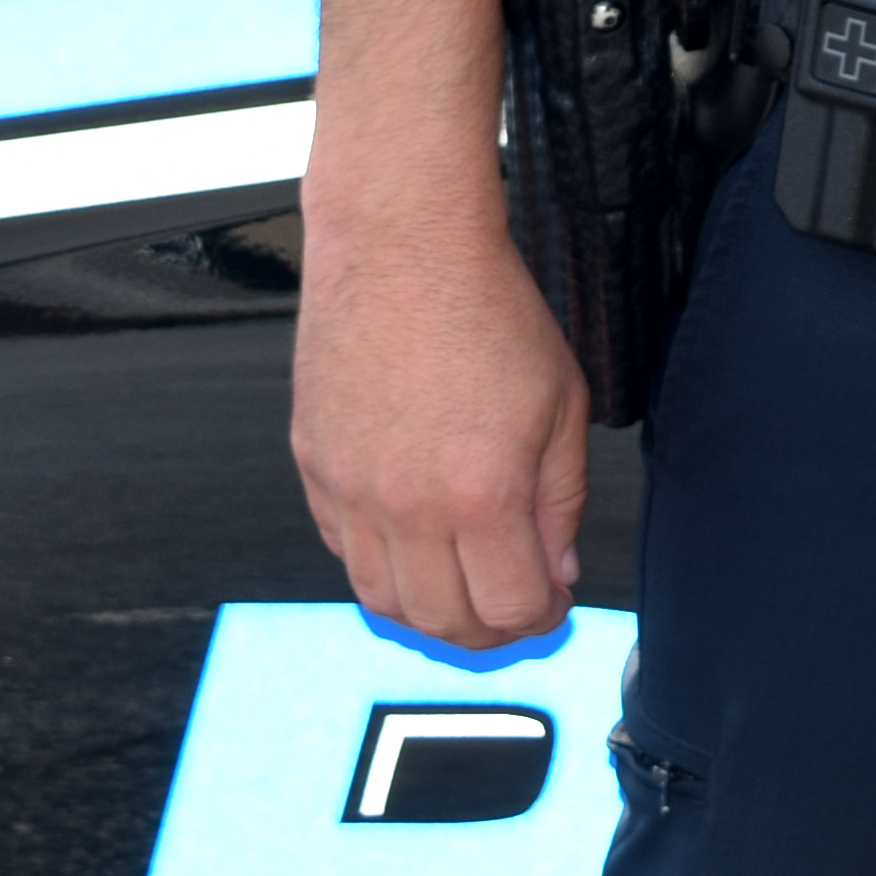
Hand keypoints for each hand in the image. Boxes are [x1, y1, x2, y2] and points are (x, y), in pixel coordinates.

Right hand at [289, 181, 589, 649]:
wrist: (402, 245)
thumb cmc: (484, 307)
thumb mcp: (561, 403)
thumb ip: (560, 499)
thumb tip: (557, 569)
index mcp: (480, 492)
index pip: (507, 608)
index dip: (539, 618)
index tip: (552, 604)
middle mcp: (405, 504)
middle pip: (441, 622)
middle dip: (487, 630)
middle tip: (513, 606)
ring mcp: (350, 489)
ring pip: (381, 600)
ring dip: (428, 610)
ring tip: (463, 587)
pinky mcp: (314, 466)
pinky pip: (341, 549)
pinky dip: (380, 564)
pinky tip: (414, 542)